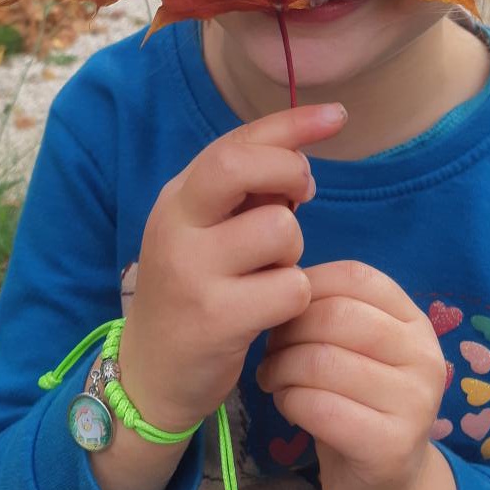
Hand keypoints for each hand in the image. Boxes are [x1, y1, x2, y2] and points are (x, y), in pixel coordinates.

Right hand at [119, 103, 347, 434]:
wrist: (151, 375)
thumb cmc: (194, 292)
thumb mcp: (204, 233)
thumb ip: (242, 195)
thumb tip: (299, 160)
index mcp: (177, 197)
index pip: (235, 141)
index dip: (291, 122)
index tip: (337, 115)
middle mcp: (176, 224)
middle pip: (243, 165)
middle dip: (289, 172)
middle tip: (301, 196)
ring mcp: (191, 270)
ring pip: (281, 229)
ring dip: (293, 252)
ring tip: (268, 274)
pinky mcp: (214, 318)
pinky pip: (290, 287)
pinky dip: (293, 297)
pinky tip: (267, 312)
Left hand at [256, 259, 448, 489]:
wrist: (387, 488)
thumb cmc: (358, 403)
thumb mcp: (355, 349)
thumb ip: (332, 311)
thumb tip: (280, 279)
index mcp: (414, 322)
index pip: (356, 276)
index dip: (308, 284)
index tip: (283, 308)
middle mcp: (424, 356)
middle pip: (336, 315)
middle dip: (288, 329)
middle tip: (269, 350)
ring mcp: (414, 403)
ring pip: (322, 361)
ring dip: (281, 367)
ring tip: (272, 378)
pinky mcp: (392, 447)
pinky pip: (319, 407)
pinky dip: (289, 401)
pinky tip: (287, 406)